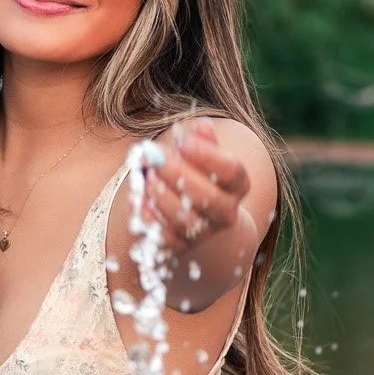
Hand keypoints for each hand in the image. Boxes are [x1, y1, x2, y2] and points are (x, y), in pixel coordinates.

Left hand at [144, 120, 250, 261]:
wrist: (194, 211)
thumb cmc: (196, 172)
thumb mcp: (201, 152)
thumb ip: (201, 140)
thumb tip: (202, 127)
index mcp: (237, 184)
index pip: (231, 171)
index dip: (207, 156)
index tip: (182, 141)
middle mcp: (226, 212)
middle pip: (208, 198)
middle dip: (178, 175)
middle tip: (154, 157)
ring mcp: (205, 232)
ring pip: (184, 220)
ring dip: (161, 196)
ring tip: (145, 175)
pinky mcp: (181, 247)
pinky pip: (164, 238)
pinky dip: (148, 219)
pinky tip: (136, 199)